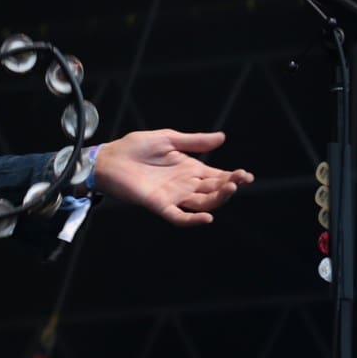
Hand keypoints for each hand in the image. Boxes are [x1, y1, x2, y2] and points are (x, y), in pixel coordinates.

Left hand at [92, 129, 254, 225]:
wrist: (109, 158)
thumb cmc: (136, 147)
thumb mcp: (169, 139)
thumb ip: (195, 142)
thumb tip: (222, 137)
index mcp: (189, 169)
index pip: (217, 176)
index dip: (233, 177)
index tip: (247, 175)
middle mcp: (185, 185)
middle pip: (213, 190)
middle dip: (229, 186)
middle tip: (241, 180)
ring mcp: (173, 197)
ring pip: (202, 203)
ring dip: (217, 199)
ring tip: (230, 188)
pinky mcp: (159, 205)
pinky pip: (179, 217)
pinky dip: (193, 220)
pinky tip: (207, 217)